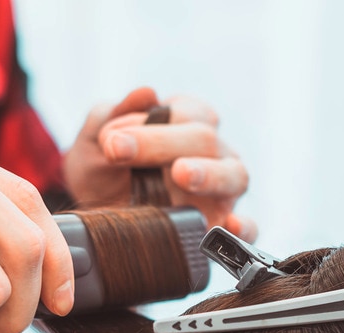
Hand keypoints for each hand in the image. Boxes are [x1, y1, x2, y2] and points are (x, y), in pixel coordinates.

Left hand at [62, 87, 255, 240]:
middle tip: (120, 152)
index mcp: (188, 123)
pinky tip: (230, 226)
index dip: (152, 123)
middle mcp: (214, 153)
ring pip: (234, 175)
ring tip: (180, 174)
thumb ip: (112, 115)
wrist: (96, 221)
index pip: (187, 112)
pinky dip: (244, 228)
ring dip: (208, 174)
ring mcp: (224, 191)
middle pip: (205, 139)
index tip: (110, 141)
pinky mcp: (224, 227)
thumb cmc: (103, 172)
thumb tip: (146, 93)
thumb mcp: (95, 141)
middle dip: (161, 143)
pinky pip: (249, 228)